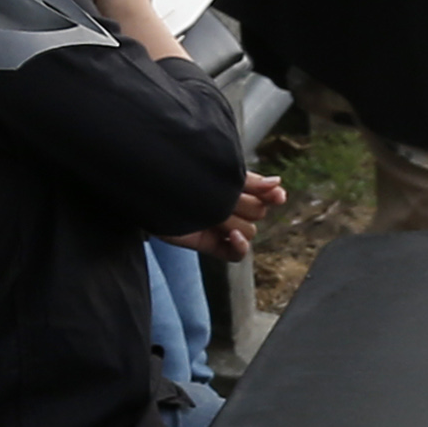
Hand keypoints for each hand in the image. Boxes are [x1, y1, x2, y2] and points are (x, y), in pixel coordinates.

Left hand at [165, 169, 283, 262]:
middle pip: (258, 212)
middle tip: (226, 197)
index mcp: (230, 186)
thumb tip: (278, 183)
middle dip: (246, 205)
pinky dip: (239, 246)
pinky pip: (236, 255)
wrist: (149, 183)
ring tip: (213, 212)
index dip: (271, 195)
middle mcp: (226, 207)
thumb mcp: (222, 171)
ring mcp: (219, 227)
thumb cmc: (182, 171)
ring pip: (249, 231)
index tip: (277, 194)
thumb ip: (251, 181)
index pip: (262, 194)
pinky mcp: (208, 244)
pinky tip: (232, 235)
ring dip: (235, 222)